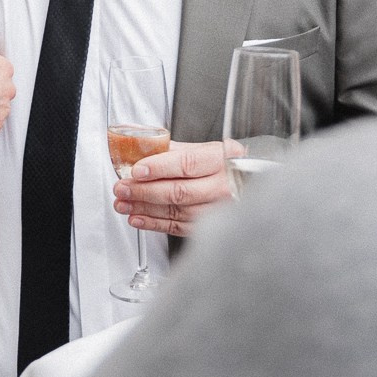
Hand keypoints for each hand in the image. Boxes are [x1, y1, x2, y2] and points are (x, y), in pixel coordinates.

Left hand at [114, 141, 235, 237]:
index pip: (187, 164)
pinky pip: (179, 227)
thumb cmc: (230, 165)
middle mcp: (224, 186)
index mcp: (222, 159)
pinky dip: (155, 224)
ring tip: (124, 203)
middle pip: (179, 191)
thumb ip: (178, 150)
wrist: (253, 186)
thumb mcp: (210, 149)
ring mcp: (219, 209)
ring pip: (177, 212)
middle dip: (145, 191)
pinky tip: (138, 218)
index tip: (136, 170)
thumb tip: (145, 151)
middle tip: (122, 188)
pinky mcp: (212, 226)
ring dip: (145, 209)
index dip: (159, 168)